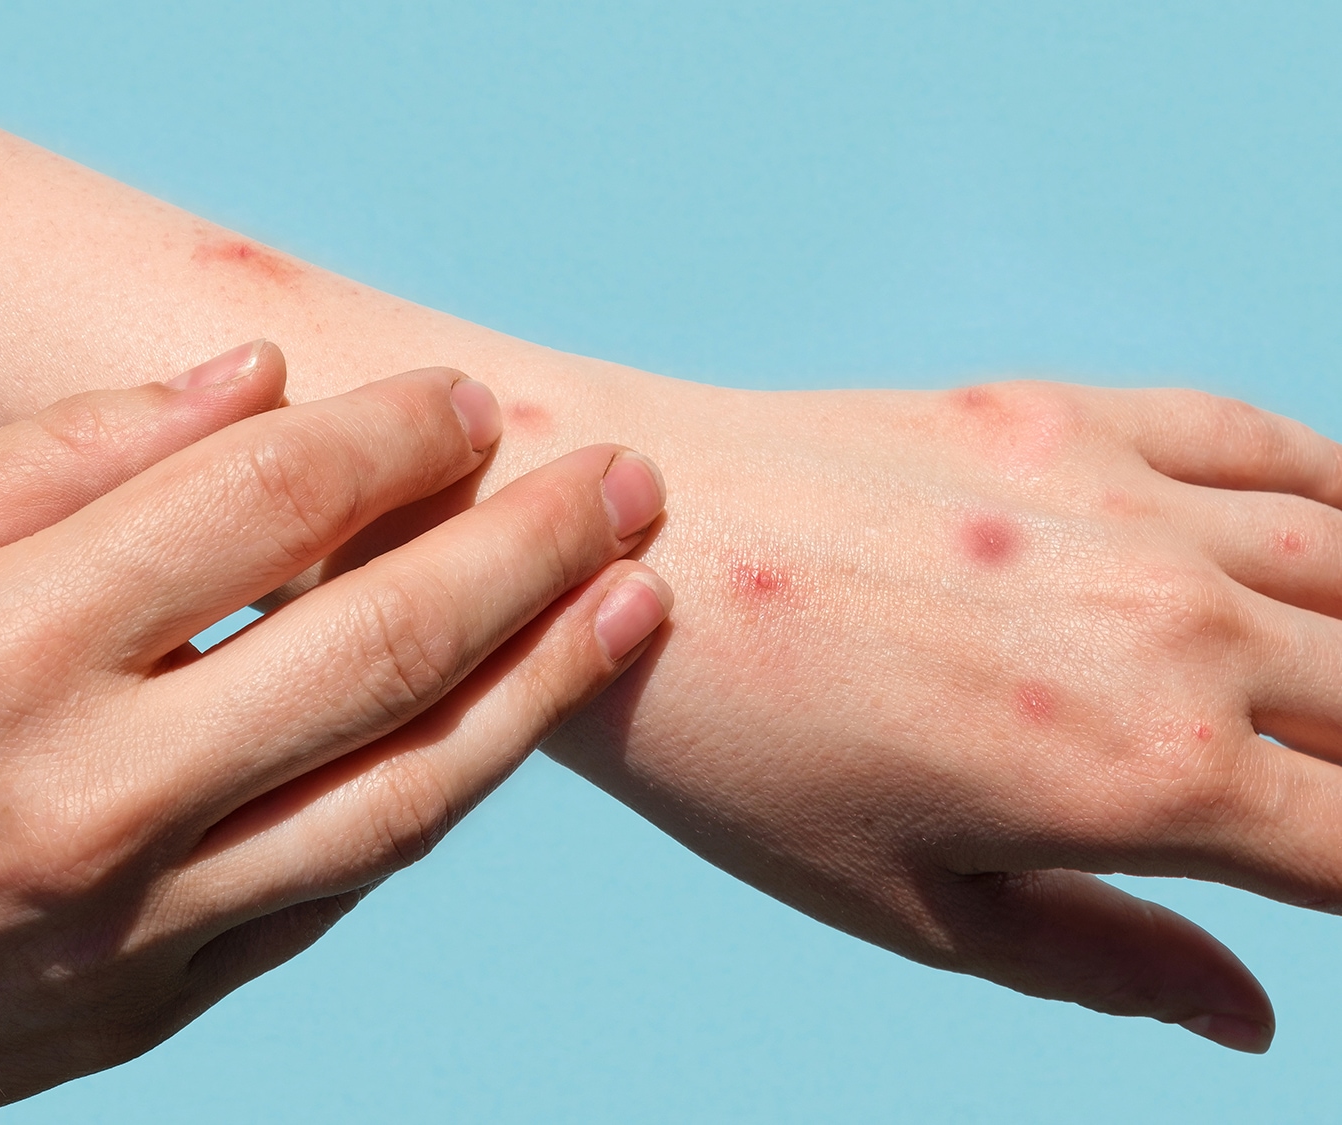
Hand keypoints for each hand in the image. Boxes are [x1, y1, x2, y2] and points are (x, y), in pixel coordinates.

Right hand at [0, 342, 670, 1121]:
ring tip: (639, 602)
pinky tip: (509, 715)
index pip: (265, 501)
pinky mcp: (156, 1006)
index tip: (469, 403)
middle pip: (382, 645)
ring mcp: (136, 924)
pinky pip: (340, 884)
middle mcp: (89, 795)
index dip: (393, 438)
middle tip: (629, 480)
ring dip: (546, 684)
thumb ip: (58, 455)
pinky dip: (437, 786)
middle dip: (531, 547)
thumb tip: (258, 374)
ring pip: (404, 790)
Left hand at [547, 377, 1341, 1052]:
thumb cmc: (739, 752)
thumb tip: (1249, 1017)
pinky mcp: (1065, 415)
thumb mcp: (911, 906)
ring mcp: (1126, 503)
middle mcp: (1176, 628)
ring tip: (1338, 689)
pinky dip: (1334, 486)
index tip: (1339, 888)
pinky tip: (1336, 530)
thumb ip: (1103, 960)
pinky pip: (1256, 439)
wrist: (624, 556)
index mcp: (1149, 778)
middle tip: (1323, 791)